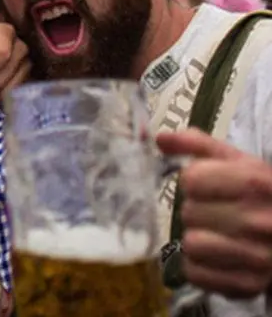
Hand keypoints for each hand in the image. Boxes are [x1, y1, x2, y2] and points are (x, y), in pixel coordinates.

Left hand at [158, 129, 271, 298]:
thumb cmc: (266, 196)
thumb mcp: (242, 164)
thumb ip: (199, 145)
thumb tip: (160, 137)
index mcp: (256, 183)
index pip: (191, 179)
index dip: (196, 181)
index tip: (210, 186)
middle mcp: (258, 221)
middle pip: (189, 212)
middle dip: (198, 210)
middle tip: (217, 212)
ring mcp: (257, 257)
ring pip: (191, 243)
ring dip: (197, 237)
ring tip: (217, 234)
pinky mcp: (248, 285)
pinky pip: (196, 274)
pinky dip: (199, 266)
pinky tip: (217, 256)